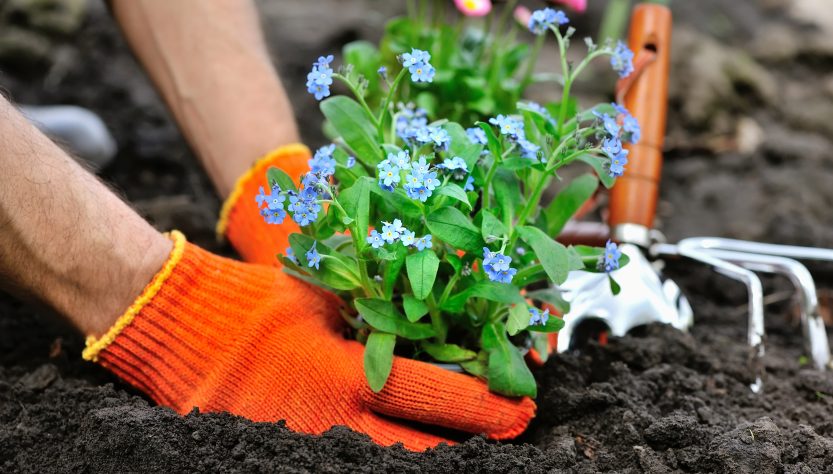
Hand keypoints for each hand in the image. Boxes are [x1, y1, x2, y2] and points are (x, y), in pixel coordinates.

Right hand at [84, 232, 535, 450]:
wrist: (183, 329)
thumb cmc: (256, 302)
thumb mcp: (321, 292)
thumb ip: (374, 305)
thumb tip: (429, 310)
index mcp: (345, 373)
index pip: (431, 394)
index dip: (483, 405)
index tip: (521, 408)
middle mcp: (330, 421)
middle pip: (419, 451)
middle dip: (469, 448)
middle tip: (507, 435)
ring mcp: (305, 446)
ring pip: (385, 464)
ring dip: (427, 455)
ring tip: (462, 448)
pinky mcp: (283, 455)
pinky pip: (345, 461)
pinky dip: (381, 455)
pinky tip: (401, 447)